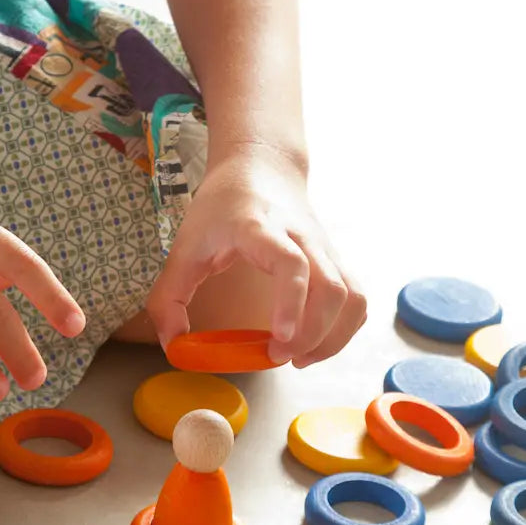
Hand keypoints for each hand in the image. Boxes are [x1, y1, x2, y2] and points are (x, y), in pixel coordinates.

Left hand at [145, 147, 366, 367]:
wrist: (260, 167)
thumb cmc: (222, 207)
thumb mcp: (184, 246)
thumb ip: (169, 298)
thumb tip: (174, 347)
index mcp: (260, 229)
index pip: (291, 263)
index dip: (292, 302)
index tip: (280, 337)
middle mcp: (301, 237)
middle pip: (331, 287)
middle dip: (313, 333)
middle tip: (279, 356)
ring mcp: (324, 248)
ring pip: (351, 296)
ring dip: (332, 336)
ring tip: (299, 357)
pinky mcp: (335, 259)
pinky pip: (356, 299)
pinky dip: (344, 328)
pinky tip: (316, 342)